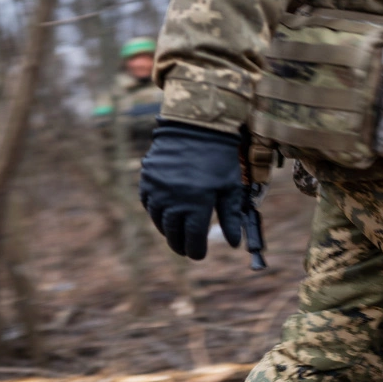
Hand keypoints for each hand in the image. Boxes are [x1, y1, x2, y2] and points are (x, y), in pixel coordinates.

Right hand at [139, 120, 244, 259]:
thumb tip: (234, 243)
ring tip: (175, 232)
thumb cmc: (219, 158)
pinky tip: (164, 213)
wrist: (196, 127)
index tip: (199, 254)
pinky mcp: (147, 179)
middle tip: (185, 249)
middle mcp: (174, 200)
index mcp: (197, 205)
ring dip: (167, 230)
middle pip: (173, 234)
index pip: (193, 239)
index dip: (196, 251)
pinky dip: (156, 212)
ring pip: (159, 220)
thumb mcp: (230, 187)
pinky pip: (148, 203)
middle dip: (180, 244)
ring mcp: (158, 190)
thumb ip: (230, 217)